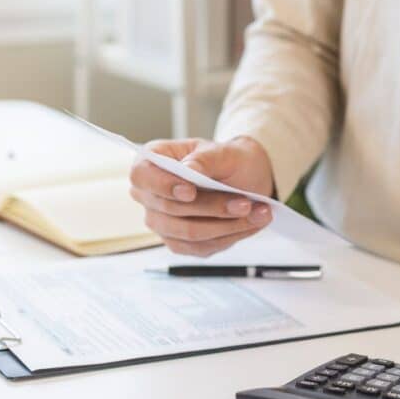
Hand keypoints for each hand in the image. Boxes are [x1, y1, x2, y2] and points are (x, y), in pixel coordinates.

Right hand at [129, 136, 275, 256]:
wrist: (246, 180)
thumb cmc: (230, 161)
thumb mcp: (224, 151)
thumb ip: (205, 159)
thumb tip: (189, 169)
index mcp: (151, 162)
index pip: (141, 176)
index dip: (162, 186)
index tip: (191, 191)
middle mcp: (150, 195)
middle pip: (169, 210)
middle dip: (212, 208)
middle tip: (246, 203)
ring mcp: (163, 223)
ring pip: (188, 233)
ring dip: (226, 226)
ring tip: (258, 213)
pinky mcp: (180, 243)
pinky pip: (201, 247)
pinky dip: (230, 237)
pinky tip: (251, 224)